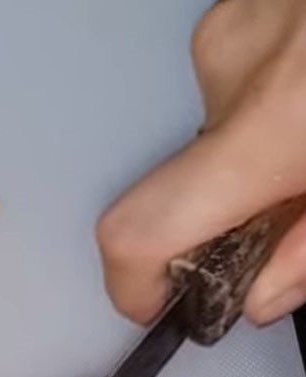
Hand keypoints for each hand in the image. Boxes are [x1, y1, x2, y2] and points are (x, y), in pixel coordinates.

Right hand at [97, 0, 305, 326]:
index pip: (138, 231)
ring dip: (259, 158)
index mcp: (272, 128)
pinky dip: (270, 112)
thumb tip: (261, 295)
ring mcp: (228, 30)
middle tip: (298, 201)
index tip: (164, 301)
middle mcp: (229, 73)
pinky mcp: (237, 8)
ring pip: (216, 138)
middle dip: (233, 214)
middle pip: (184, 187)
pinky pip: (235, 89)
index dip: (132, 284)